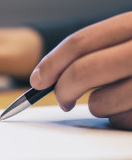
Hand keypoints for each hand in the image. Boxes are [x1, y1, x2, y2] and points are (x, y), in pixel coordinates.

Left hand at [30, 12, 131, 128]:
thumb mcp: (128, 39)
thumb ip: (96, 50)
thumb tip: (43, 77)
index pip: (80, 42)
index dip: (51, 63)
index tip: (37, 81)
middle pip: (81, 72)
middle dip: (62, 90)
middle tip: (64, 100)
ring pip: (99, 103)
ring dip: (96, 107)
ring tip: (113, 98)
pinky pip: (121, 120)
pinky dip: (119, 118)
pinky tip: (131, 106)